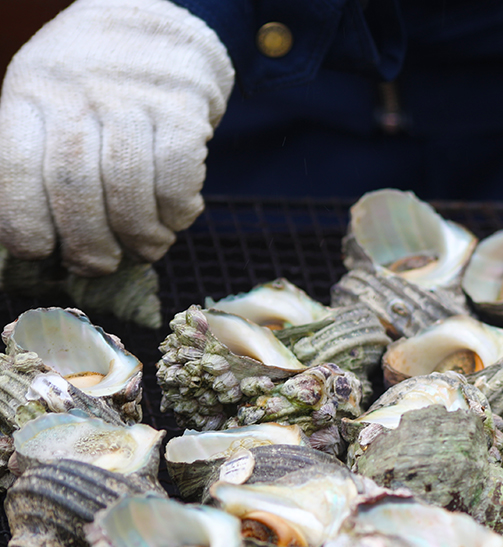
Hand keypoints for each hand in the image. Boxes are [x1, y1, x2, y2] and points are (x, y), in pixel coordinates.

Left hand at [0, 0, 233, 275]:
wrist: (157, 16)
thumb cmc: (97, 78)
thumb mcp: (48, 96)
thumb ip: (41, 155)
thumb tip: (50, 241)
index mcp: (29, 92)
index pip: (13, 168)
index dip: (23, 222)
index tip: (39, 252)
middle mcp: (75, 93)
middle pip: (74, 186)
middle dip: (87, 243)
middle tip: (98, 264)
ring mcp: (132, 99)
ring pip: (128, 188)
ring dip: (139, 236)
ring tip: (146, 249)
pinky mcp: (184, 108)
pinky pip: (177, 178)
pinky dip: (177, 212)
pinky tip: (177, 218)